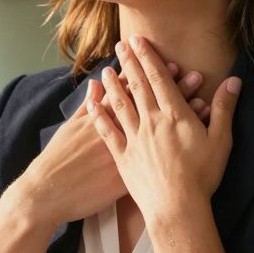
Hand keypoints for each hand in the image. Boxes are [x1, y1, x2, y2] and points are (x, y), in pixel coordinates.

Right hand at [10, 61, 209, 228]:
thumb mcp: (70, 126)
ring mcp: (128, 153)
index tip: (162, 61)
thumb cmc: (60, 158)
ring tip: (201, 100)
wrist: (52, 191)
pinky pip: (162, 154)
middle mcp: (121, 132)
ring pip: (160, 129)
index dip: (146, 74)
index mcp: (105, 116)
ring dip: (179, 114)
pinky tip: (193, 136)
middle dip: (170, 89)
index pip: (129, 89)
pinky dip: (177, 143)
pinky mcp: (131, 173)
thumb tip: (96, 85)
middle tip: (188, 71)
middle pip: (150, 105)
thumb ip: (88, 106)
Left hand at [87, 35, 241, 219]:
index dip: (149, 58)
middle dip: (129, 63)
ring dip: (112, 85)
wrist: (177, 207)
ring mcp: (134, 138)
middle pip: (138, 86)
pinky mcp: (123, 156)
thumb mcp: (221, 140)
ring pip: (120, 104)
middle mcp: (151, 121)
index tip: (139, 41)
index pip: (159, 79)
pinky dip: (98, 116)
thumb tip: (233, 81)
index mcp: (174, 115)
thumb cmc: (202, 176)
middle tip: (120, 46)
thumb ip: (224, 108)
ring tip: (105, 70)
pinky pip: (107, 131)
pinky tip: (91, 104)